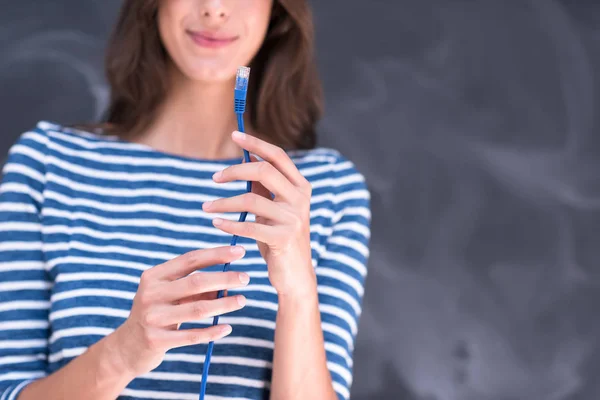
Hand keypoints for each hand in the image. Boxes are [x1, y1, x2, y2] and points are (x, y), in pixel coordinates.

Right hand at [112, 246, 249, 376]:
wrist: (127, 347)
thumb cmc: (158, 313)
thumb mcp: (171, 295)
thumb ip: (196, 287)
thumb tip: (229, 282)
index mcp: (154, 276)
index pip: (190, 260)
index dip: (217, 254)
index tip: (240, 251)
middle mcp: (151, 293)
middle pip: (196, 282)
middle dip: (225, 277)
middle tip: (246, 278)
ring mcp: (152, 317)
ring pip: (198, 308)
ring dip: (224, 304)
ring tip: (242, 300)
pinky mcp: (156, 340)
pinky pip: (192, 335)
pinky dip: (212, 331)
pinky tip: (227, 328)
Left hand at [203, 131, 315, 296]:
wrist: (295, 275)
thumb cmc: (280, 238)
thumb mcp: (275, 208)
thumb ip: (265, 186)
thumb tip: (248, 157)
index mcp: (301, 186)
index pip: (278, 156)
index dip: (255, 143)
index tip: (234, 136)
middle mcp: (301, 199)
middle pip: (263, 171)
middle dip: (234, 171)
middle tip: (214, 178)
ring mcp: (294, 218)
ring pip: (251, 199)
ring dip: (223, 202)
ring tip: (207, 207)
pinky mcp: (283, 238)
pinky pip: (248, 226)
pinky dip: (228, 223)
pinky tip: (216, 224)